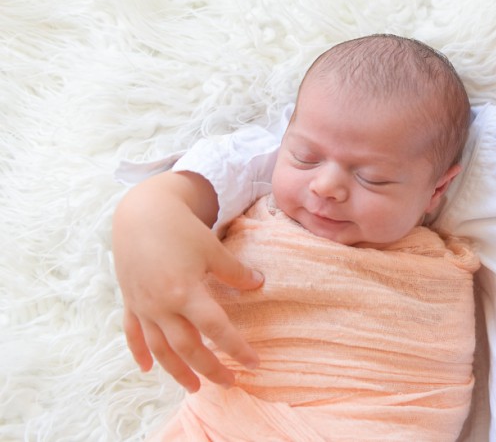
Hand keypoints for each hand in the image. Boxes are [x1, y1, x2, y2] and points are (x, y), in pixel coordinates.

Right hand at [112, 171, 263, 391]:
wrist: (140, 213)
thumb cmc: (180, 228)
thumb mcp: (212, 248)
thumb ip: (235, 272)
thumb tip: (259, 284)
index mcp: (185, 292)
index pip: (215, 328)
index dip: (236, 347)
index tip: (253, 363)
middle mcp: (161, 305)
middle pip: (187, 347)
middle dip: (208, 368)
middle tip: (228, 383)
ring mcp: (143, 306)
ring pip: (160, 348)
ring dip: (176, 370)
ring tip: (193, 387)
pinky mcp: (130, 302)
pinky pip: (133, 334)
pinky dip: (140, 352)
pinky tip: (148, 369)